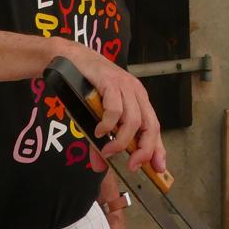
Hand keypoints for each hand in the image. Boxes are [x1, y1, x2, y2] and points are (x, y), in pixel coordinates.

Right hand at [65, 41, 165, 174]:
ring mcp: (125, 86)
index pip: (154, 128)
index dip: (158, 149)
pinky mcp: (110, 81)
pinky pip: (115, 108)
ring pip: (134, 120)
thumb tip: (100, 167)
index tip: (158, 168)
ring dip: (122, 140)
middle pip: (150, 125)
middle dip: (144, 149)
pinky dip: (108, 124)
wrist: (70, 59)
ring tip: (108, 150)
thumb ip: (102, 142)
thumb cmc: (86, 88)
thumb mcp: (96, 118)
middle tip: (132, 165)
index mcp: (138, 101)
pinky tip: (100, 131)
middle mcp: (136, 93)